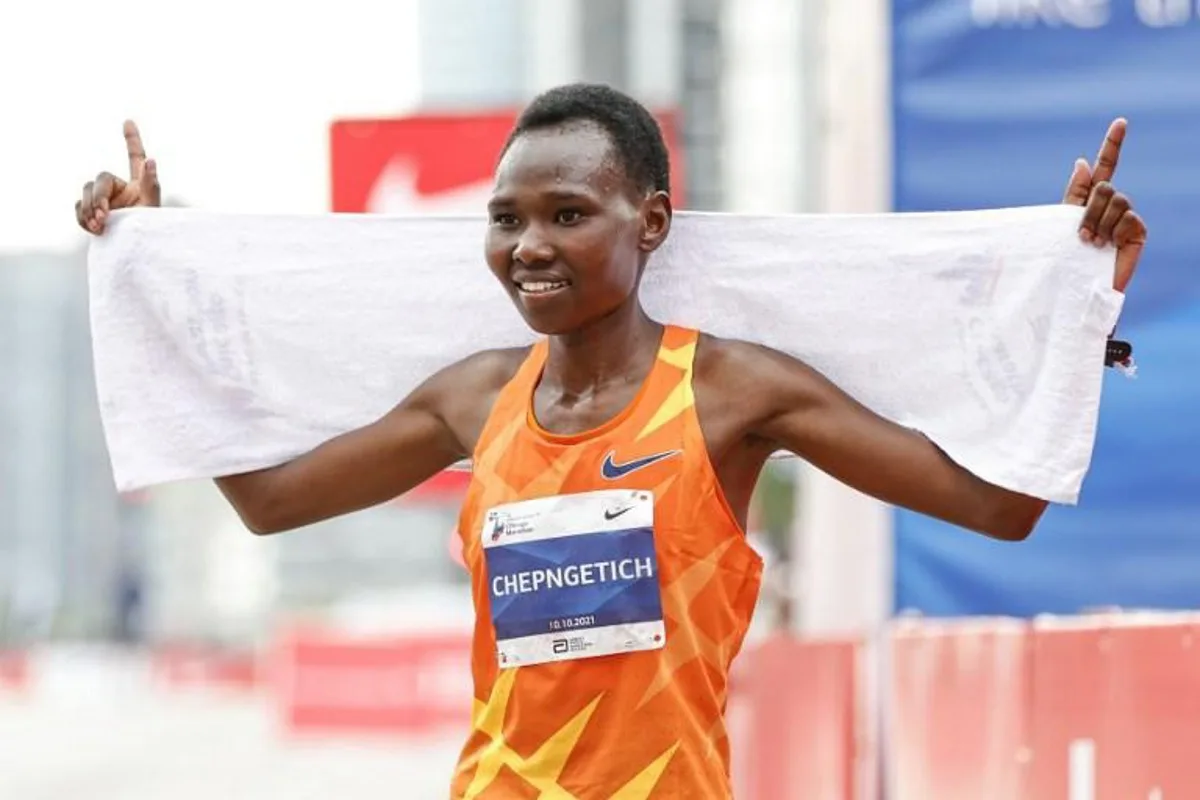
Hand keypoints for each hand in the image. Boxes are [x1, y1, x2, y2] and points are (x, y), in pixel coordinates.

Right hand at [75, 120, 160, 234]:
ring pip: (85, 192)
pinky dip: (83, 218)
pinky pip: (78, 208)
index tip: (129, 121)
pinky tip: (94, 229)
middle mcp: (120, 188)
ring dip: (88, 208)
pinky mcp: (91, 214)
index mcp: (138, 183)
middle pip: (100, 180)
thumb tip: (152, 160)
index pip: (134, 157)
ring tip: (99, 225)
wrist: (140, 254)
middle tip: (104, 216)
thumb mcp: (152, 209)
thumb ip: (150, 184)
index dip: (132, 140)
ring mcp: (103, 201)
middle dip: (99, 197)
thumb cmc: (150, 232)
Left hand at [1062, 118, 1146, 293]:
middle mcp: (1112, 206)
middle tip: (1079, 235)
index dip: (1112, 145)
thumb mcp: (1064, 222)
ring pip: (1116, 200)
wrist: (1076, 287)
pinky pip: (1128, 217)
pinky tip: (1107, 247)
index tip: (1121, 122)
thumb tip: (1082, 162)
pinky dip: (1113, 231)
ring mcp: (1126, 218)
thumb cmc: (1065, 258)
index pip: (1105, 168)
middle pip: (1105, 187)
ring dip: (1098, 222)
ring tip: (1090, 244)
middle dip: (1088, 210)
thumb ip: (1075, 193)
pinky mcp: (1138, 232)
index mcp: (1091, 200)